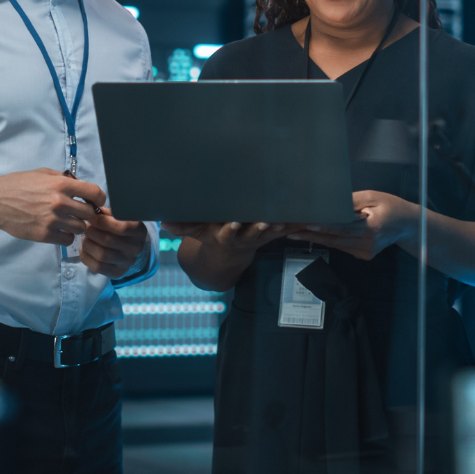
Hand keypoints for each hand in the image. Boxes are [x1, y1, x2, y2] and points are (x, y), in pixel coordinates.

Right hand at [0, 169, 106, 244]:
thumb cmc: (17, 185)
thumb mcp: (42, 173)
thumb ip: (63, 178)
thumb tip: (81, 184)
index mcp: (61, 185)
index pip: (95, 193)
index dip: (99, 198)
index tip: (96, 202)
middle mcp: (59, 202)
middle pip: (89, 213)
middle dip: (87, 213)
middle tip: (80, 213)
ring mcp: (52, 220)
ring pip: (81, 228)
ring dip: (77, 225)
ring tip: (67, 221)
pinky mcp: (44, 235)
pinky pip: (67, 239)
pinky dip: (66, 236)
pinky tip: (59, 230)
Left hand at [81, 210, 148, 277]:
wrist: (131, 248)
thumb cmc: (122, 227)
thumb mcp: (120, 217)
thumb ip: (108, 213)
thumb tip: (94, 211)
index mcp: (139, 231)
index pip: (120, 227)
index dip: (102, 222)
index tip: (91, 217)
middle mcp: (136, 248)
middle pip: (108, 241)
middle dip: (92, 233)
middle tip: (86, 228)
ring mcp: (127, 262)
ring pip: (102, 255)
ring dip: (88, 245)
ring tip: (84, 238)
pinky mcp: (118, 273)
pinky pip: (98, 267)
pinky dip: (86, 257)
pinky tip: (83, 249)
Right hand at [164, 220, 289, 257]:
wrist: (229, 255)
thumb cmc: (212, 235)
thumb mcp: (198, 231)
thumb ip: (182, 226)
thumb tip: (163, 223)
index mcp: (228, 235)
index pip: (229, 232)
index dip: (232, 229)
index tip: (234, 223)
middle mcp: (246, 237)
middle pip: (255, 233)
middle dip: (261, 228)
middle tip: (268, 222)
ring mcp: (262, 237)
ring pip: (275, 232)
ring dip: (284, 227)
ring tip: (292, 221)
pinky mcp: (273, 234)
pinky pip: (288, 229)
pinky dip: (299, 225)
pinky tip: (311, 218)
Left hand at [288, 191, 417, 260]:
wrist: (407, 225)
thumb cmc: (391, 207)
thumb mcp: (372, 197)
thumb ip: (351, 201)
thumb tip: (329, 203)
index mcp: (372, 229)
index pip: (343, 227)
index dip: (324, 226)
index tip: (308, 224)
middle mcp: (367, 244)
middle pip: (334, 238)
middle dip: (311, 234)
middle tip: (290, 231)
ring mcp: (364, 252)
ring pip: (335, 244)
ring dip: (315, 238)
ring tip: (293, 232)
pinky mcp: (362, 254)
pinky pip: (341, 246)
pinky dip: (327, 239)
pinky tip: (311, 235)